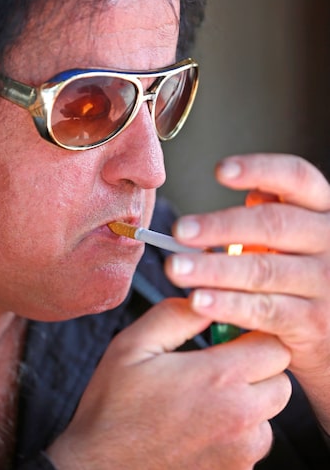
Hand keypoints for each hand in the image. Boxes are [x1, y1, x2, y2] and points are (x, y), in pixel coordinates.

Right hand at [47, 297, 290, 469]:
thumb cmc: (113, 409)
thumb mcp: (133, 345)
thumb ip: (176, 314)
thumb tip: (205, 299)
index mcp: (218, 378)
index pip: (274, 345)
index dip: (252, 334)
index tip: (229, 335)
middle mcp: (240, 418)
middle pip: (279, 379)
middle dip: (256, 366)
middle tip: (218, 364)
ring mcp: (241, 452)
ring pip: (269, 413)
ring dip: (249, 401)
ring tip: (205, 398)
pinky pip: (253, 443)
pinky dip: (237, 430)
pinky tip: (200, 424)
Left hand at [166, 153, 329, 428]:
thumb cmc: (307, 276)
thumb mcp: (300, 238)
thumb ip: (278, 212)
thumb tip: (248, 190)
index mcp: (324, 211)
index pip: (297, 178)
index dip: (259, 169)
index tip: (220, 171)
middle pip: (274, 224)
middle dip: (221, 226)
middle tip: (180, 230)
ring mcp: (326, 283)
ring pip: (262, 269)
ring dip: (213, 269)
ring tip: (177, 268)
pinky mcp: (313, 323)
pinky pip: (263, 310)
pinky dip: (227, 305)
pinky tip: (199, 301)